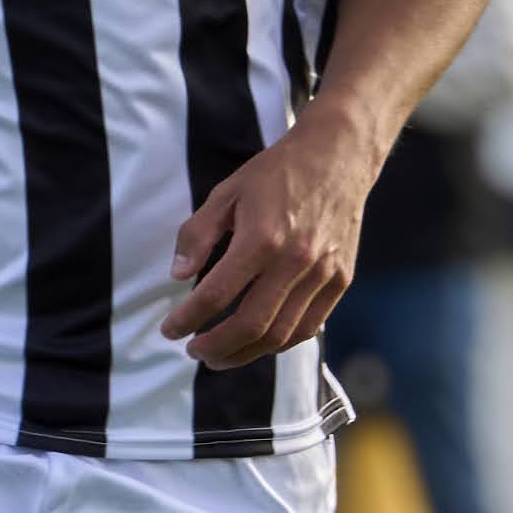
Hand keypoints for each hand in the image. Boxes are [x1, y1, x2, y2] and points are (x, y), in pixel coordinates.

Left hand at [163, 111, 375, 366]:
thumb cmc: (279, 172)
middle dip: (216, 347)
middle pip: (251, 324)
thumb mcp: (227, 192)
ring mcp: (322, 274)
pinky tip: (259, 342)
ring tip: (221, 356)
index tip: (170, 330)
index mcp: (262, 237)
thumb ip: (198, 234)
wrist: (339, 156)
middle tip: (194, 351)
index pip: (217, 294)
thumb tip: (178, 275)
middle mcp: (295, 261)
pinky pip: (309, 326)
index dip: (188, 319)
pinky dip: (281, 343)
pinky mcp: (341, 279)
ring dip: (246, 353)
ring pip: (282, 334)